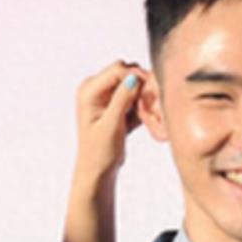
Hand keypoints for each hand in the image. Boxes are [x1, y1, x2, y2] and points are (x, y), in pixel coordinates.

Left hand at [74, 60, 147, 183]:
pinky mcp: (115, 106)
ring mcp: (105, 97)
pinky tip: (145, 118)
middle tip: (152, 102)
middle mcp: (95, 89)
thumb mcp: (112, 125)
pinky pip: (133, 97)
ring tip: (149, 113)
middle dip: (141, 85)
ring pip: (132, 85)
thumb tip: (133, 76)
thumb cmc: (99, 152)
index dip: (137, 76)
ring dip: (143, 97)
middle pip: (125, 74)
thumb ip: (122, 99)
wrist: (98, 172)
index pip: (117, 70)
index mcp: (88, 91)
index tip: (152, 89)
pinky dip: (141, 106)